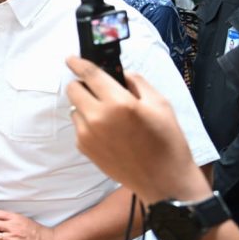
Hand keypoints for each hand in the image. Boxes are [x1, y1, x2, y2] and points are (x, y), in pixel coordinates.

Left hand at [65, 57, 210, 203]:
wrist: (164, 180)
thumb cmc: (167, 141)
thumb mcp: (160, 104)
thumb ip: (136, 82)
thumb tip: (119, 74)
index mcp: (118, 103)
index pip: (89, 74)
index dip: (78, 63)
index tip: (71, 58)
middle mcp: (97, 118)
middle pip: (73, 89)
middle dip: (83, 85)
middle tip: (99, 90)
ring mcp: (87, 135)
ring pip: (75, 108)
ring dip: (87, 105)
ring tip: (110, 116)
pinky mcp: (84, 148)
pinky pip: (79, 126)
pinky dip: (89, 123)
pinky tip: (110, 132)